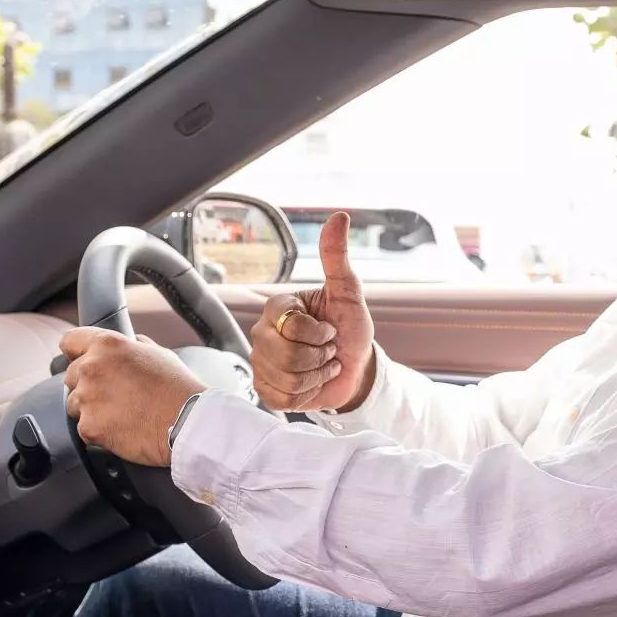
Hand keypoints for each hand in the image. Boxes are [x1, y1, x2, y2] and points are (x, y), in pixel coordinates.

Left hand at [59, 327, 205, 465]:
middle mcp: (91, 368)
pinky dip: (99, 432)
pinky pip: (85, 429)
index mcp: (107, 345)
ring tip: (122, 415)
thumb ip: (136, 346)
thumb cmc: (179, 389)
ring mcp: (87, 398)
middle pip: (71, 377)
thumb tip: (132, 343)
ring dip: (92, 410)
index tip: (80, 361)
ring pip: (75, 405)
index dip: (75, 353)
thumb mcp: (160, 353)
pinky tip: (122, 430)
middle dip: (89, 386)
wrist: (188, 424)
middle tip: (116, 397)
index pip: (70, 342)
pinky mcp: (89, 426)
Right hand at [253, 211, 375, 411]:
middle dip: (320, 357)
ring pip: (287, 379)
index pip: (294, 327)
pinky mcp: (265, 390)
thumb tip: (339, 217)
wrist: (355, 367)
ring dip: (317, 376)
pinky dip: (307, 395)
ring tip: (322, 365)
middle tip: (327, 350)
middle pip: (288, 356)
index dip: (321, 335)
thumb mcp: (348, 293)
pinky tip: (313, 383)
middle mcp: (262, 334)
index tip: (330, 330)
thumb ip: (337, 257)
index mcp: (278, 307)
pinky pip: (283, 399)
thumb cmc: (349, 328)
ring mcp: (260, 363)